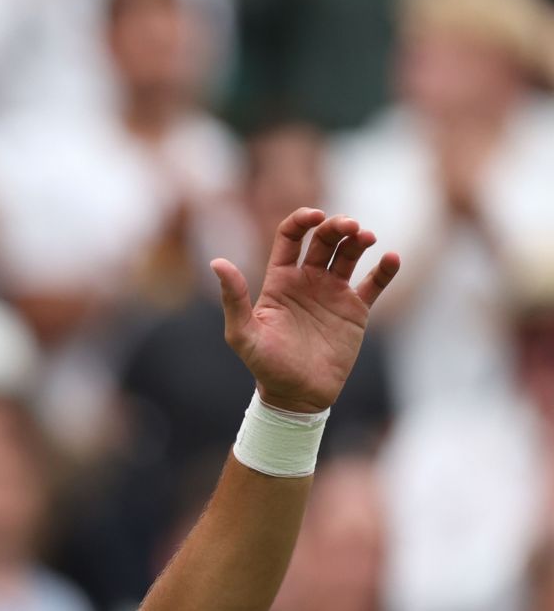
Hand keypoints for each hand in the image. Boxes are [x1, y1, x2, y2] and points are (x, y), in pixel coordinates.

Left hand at [211, 208, 399, 412]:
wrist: (297, 395)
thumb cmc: (265, 366)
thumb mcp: (243, 334)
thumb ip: (233, 298)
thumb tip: (217, 262)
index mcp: (280, 280)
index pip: (290, 237)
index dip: (302, 220)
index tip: (315, 215)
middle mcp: (307, 280)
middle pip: (324, 240)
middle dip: (336, 227)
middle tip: (350, 226)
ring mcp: (333, 293)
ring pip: (349, 254)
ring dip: (359, 240)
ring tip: (367, 237)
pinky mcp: (356, 309)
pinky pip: (374, 283)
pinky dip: (385, 269)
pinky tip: (392, 259)